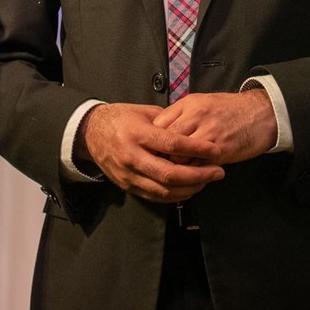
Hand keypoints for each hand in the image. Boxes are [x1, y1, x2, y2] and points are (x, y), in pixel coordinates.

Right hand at [78, 102, 224, 201]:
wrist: (90, 133)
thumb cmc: (121, 118)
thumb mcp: (144, 112)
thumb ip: (168, 122)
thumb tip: (195, 130)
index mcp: (137, 134)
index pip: (172, 145)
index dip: (197, 149)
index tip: (216, 150)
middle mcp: (132, 156)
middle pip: (170, 174)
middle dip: (199, 175)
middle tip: (218, 172)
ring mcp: (128, 175)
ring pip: (164, 190)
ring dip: (190, 188)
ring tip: (208, 181)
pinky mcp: (128, 186)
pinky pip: (155, 196)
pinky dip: (176, 196)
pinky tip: (190, 189)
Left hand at [153, 89, 277, 165]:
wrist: (260, 113)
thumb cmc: (230, 109)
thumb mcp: (201, 102)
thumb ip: (180, 114)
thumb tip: (159, 129)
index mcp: (189, 104)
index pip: (159, 125)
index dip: (153, 140)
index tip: (152, 149)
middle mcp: (196, 117)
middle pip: (166, 142)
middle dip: (160, 156)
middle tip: (158, 165)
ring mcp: (209, 134)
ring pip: (179, 157)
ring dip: (175, 167)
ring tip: (174, 172)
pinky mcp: (221, 150)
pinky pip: (198, 166)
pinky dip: (192, 172)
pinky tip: (191, 174)